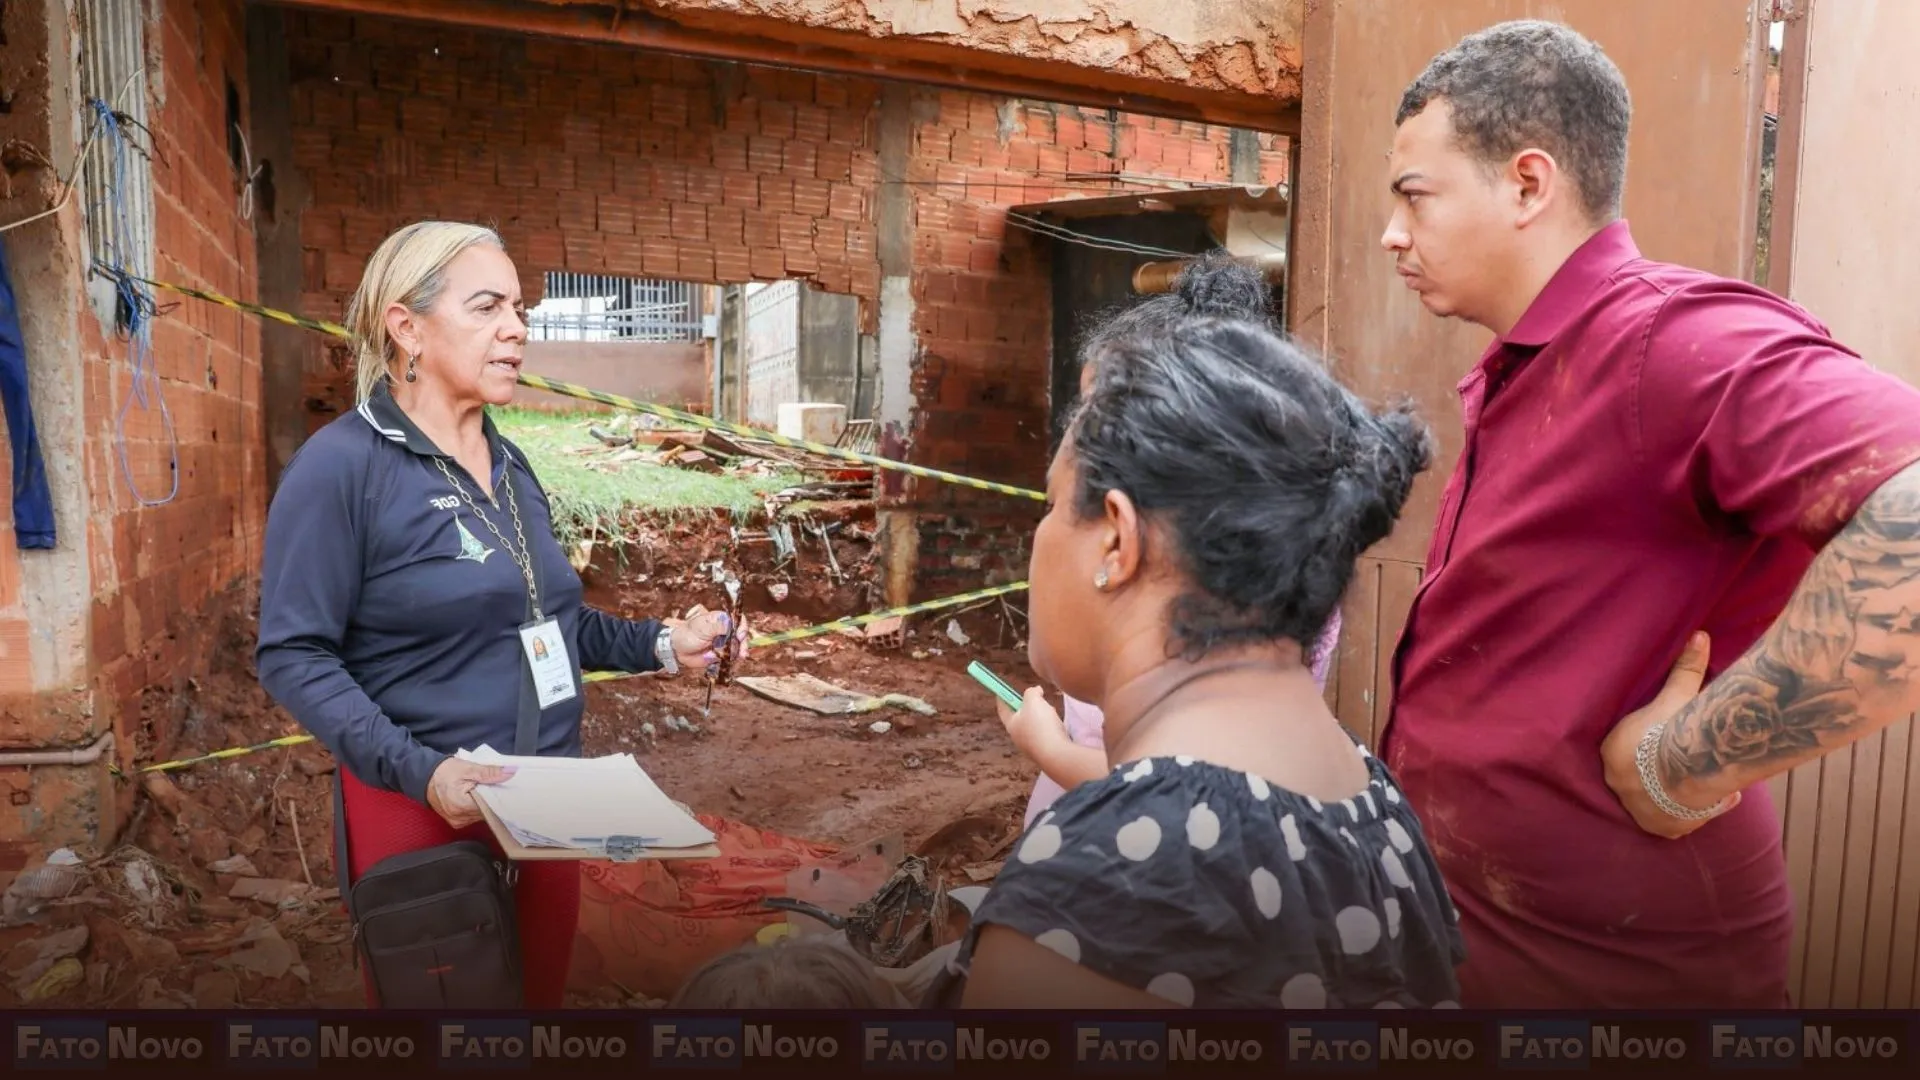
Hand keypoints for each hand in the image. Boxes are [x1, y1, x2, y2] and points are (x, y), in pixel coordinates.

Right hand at [426, 758, 515, 828]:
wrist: (423, 777)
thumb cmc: (443, 772)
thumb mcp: (468, 768)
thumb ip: (489, 772)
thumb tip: (510, 772)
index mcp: (462, 806)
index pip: (491, 806)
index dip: (500, 797)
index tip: (508, 789)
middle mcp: (460, 818)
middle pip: (486, 812)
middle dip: (493, 800)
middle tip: (498, 787)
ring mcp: (457, 822)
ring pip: (481, 815)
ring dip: (485, 804)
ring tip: (487, 791)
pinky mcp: (456, 821)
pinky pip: (473, 816)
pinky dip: (477, 807)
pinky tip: (479, 797)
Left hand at [670, 607, 749, 673]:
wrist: (677, 650)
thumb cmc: (687, 634)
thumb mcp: (702, 627)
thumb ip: (718, 625)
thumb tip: (732, 624)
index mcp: (721, 620)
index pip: (738, 620)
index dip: (742, 627)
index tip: (740, 636)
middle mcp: (725, 631)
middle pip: (741, 635)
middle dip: (743, 644)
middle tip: (742, 652)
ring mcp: (724, 643)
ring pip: (737, 648)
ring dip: (738, 653)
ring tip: (735, 658)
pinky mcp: (721, 655)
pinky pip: (730, 658)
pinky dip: (731, 660)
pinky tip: (729, 661)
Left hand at [996, 686, 1069, 760]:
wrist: (1056, 754)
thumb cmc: (1040, 725)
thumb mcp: (1034, 701)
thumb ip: (1031, 692)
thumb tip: (1035, 691)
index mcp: (1011, 724)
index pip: (1003, 709)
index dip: (1002, 698)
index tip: (1001, 691)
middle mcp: (1018, 737)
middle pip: (1019, 717)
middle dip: (1027, 706)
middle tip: (1036, 698)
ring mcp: (1031, 747)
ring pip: (1033, 726)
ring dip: (1040, 717)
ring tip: (1050, 711)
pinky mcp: (1044, 752)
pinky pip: (1044, 735)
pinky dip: (1049, 727)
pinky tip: (1057, 726)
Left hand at [1602, 631, 1741, 838]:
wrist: (1687, 765)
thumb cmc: (1674, 726)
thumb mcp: (1677, 695)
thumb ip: (1685, 669)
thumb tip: (1698, 636)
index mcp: (1612, 754)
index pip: (1622, 752)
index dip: (1643, 749)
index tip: (1660, 746)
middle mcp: (1619, 785)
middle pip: (1636, 779)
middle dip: (1653, 774)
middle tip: (1677, 767)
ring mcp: (1638, 810)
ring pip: (1651, 803)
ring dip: (1668, 797)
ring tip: (1690, 787)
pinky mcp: (1661, 828)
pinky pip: (1669, 825)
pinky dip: (1684, 818)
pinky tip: (1702, 807)